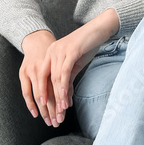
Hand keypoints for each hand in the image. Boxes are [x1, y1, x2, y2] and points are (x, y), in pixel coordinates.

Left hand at [20, 9, 119, 125]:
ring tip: (61, 111)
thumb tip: (64, 95)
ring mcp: (59, 50)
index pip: (43, 78)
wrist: (99, 29)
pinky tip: (65, 98)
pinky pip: (64, 72)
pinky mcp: (70, 51)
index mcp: (50, 54)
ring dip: (58, 97)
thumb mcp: (75, 63)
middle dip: (50, 100)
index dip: (44, 95)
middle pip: (46, 80)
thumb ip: (67, 77)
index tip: (46, 110)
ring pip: (55, 79)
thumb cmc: (88, 45)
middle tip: (53, 115)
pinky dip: (64, 87)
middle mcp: (51, 51)